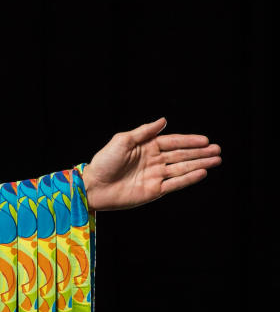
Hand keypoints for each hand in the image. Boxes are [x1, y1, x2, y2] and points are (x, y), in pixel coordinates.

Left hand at [82, 117, 221, 210]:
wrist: (93, 186)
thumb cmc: (104, 161)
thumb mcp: (122, 141)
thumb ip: (144, 132)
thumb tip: (164, 120)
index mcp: (147, 147)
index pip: (173, 142)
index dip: (189, 140)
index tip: (206, 140)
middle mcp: (154, 161)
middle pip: (181, 155)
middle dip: (200, 152)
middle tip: (217, 150)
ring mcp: (155, 176)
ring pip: (182, 168)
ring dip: (199, 164)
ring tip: (216, 160)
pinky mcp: (154, 190)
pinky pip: (175, 183)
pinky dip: (188, 178)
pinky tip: (202, 172)